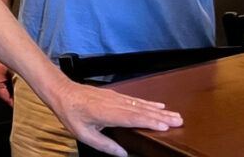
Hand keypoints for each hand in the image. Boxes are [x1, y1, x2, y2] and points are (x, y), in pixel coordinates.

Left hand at [49, 83, 182, 156]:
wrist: (63, 92)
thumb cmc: (72, 114)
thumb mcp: (84, 134)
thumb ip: (105, 145)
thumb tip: (123, 154)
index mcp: (107, 113)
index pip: (133, 118)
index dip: (150, 122)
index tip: (166, 126)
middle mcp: (115, 103)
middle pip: (142, 110)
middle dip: (162, 116)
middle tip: (180, 121)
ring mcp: (116, 98)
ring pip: (141, 104)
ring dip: (159, 110)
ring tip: (175, 115)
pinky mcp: (115, 95)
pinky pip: (136, 100)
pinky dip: (149, 103)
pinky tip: (158, 105)